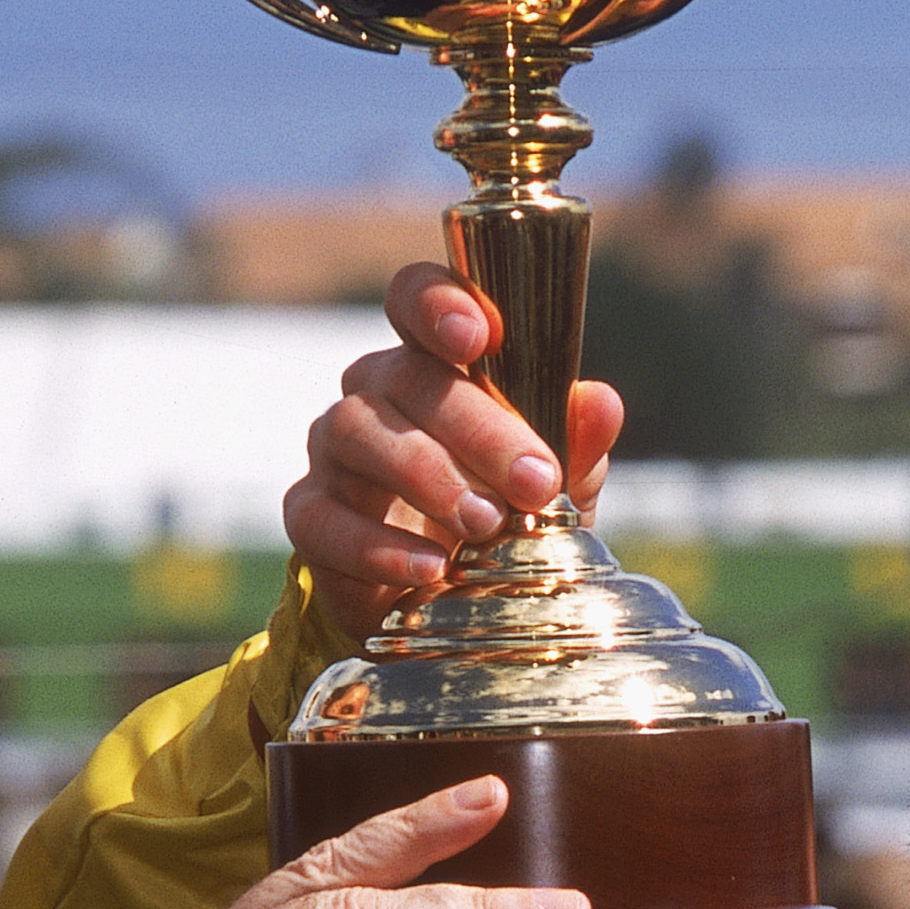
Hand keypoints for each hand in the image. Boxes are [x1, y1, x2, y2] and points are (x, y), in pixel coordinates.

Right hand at [287, 263, 629, 639]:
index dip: (436, 303)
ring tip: (486, 523)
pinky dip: (378, 546)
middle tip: (535, 481)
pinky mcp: (309, 519)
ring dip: (428, 476)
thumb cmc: (504, 523)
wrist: (450, 608)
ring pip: (358, 433)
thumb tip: (600, 402)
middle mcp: (374, 396)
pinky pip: (324, 519)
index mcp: (432, 365)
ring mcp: (333, 455)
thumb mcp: (555, 490)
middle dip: (476, 426)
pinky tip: (431, 567)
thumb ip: (574, 445)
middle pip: (405, 377)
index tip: (479, 336)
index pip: (413, 300)